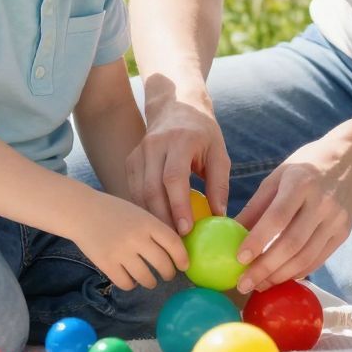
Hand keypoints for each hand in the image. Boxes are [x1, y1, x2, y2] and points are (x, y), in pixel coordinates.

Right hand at [71, 191, 189, 291]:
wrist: (82, 212)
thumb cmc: (113, 212)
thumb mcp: (138, 213)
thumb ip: (155, 228)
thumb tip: (177, 249)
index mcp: (147, 222)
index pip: (173, 243)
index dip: (182, 257)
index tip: (184, 265)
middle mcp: (136, 237)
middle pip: (163, 264)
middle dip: (168, 273)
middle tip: (167, 274)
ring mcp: (121, 252)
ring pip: (147, 278)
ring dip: (151, 282)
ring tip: (149, 279)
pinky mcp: (107, 264)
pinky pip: (127, 284)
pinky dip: (131, 284)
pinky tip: (130, 278)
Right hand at [125, 89, 230, 231]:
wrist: (176, 106)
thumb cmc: (203, 134)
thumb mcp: (219, 153)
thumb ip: (219, 183)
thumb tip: (219, 217)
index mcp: (180, 141)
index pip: (174, 178)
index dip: (178, 206)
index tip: (186, 231)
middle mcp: (154, 145)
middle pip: (152, 188)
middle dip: (162, 219)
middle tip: (175, 245)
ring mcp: (139, 152)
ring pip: (139, 192)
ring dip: (151, 218)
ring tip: (165, 241)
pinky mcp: (131, 160)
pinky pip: (133, 190)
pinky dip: (143, 210)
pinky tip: (154, 225)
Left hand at [236, 132, 351, 294]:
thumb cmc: (308, 166)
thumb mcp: (278, 175)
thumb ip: (257, 205)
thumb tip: (231, 232)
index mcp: (301, 183)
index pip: (277, 217)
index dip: (258, 240)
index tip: (239, 258)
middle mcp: (322, 203)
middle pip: (292, 243)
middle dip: (265, 268)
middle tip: (243, 283)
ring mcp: (335, 220)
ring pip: (306, 257)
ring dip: (280, 276)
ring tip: (259, 285)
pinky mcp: (343, 233)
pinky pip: (318, 259)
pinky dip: (298, 272)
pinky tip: (280, 277)